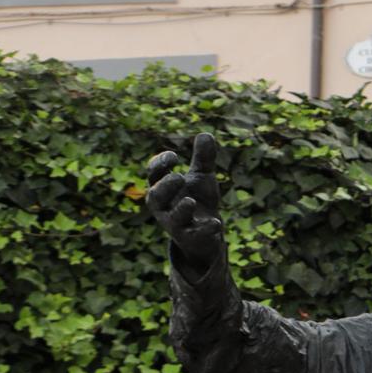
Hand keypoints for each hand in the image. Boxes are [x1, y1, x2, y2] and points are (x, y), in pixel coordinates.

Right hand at [145, 132, 224, 272]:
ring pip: (172, 218)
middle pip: (156, 196)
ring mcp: (177, 224)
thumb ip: (203, 159)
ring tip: (190, 200)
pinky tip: (217, 223)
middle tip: (179, 177)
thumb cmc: (199, 200)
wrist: (208, 232)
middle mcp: (164, 207)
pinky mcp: (192, 239)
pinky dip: (205, 229)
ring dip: (180, 209)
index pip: (154, 174)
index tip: (173, 156)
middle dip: (165, 186)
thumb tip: (206, 133)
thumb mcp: (202, 178)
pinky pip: (195, 235)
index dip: (160, 164)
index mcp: (162, 188)